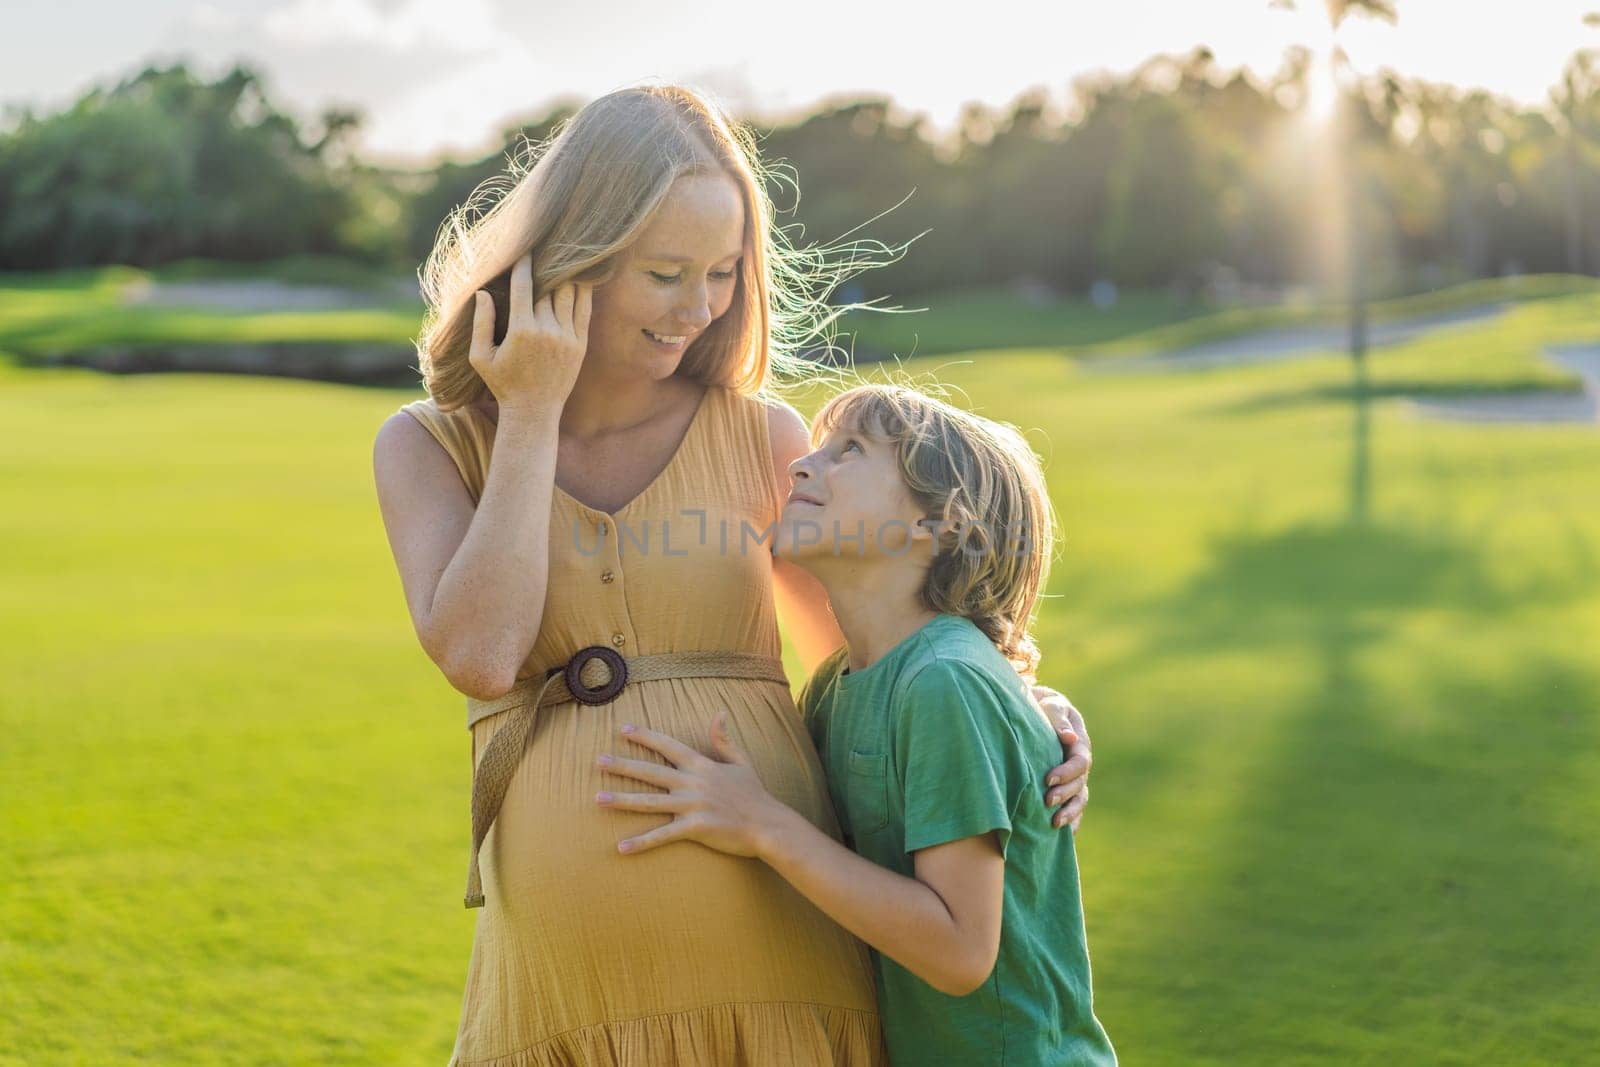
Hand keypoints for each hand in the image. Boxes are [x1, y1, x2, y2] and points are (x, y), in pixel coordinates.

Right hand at [468, 252, 591, 414]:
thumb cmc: (503, 384)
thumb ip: (481, 323)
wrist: (534, 411)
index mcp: (521, 330)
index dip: (525, 265)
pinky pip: (584, 309)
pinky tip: (581, 277)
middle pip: (549, 286)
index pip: (524, 286)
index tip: (526, 250)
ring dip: (566, 275)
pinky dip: (583, 291)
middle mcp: (547, 330)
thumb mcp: (481, 356)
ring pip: (569, 294)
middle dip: (546, 267)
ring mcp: (567, 337)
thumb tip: (482, 293)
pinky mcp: (580, 344)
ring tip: (564, 257)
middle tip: (547, 248)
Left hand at [595, 714, 782, 857]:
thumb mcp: (741, 762)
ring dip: (622, 800)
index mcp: (702, 765)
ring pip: (650, 802)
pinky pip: (662, 836)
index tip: (622, 729)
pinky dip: (641, 843)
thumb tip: (719, 713)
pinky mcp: (695, 829)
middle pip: (651, 771)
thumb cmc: (755, 794)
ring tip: (597, 799)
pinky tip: (620, 847)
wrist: (769, 825)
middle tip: (598, 761)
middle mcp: (693, 783)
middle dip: (623, 765)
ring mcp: (693, 806)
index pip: (667, 746)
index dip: (644, 737)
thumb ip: (724, 740)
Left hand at [1028, 685, 1091, 832]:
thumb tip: (1069, 737)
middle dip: (1065, 794)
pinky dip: (1073, 821)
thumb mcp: (1051, 707)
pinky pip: (1076, 808)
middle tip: (1047, 801)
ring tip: (1054, 824)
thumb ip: (1058, 719)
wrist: (1041, 712)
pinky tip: (1065, 835)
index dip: (1066, 773)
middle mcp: (1081, 764)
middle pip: (1080, 784)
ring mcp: (1077, 778)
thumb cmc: (1044, 708)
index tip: (1047, 779)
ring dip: (1070, 813)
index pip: (1080, 762)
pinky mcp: (1069, 788)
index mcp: (1079, 744)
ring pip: (1080, 799)